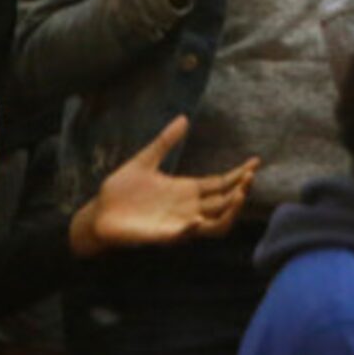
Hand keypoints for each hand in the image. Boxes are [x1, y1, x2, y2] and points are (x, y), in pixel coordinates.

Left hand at [71, 118, 260, 256]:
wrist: (98, 212)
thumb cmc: (120, 189)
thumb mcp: (145, 160)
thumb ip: (165, 142)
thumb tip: (183, 118)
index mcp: (186, 189)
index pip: (221, 184)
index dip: (239, 174)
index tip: (255, 162)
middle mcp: (188, 207)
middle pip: (225, 202)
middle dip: (241, 191)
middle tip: (250, 177)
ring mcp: (178, 223)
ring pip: (216, 223)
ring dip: (230, 212)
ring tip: (239, 195)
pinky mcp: (163, 235)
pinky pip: (184, 236)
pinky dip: (193, 229)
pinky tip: (196, 219)